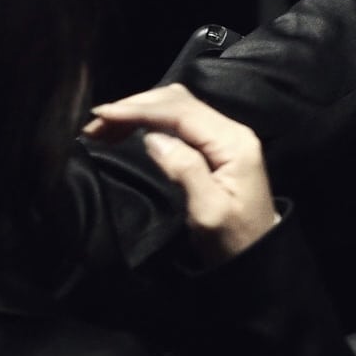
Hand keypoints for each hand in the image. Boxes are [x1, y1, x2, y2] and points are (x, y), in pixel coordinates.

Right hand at [85, 84, 280, 263]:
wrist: (259, 253)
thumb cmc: (233, 238)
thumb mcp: (208, 212)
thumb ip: (185, 170)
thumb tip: (153, 138)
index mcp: (232, 142)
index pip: (181, 112)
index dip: (139, 109)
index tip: (102, 115)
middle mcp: (231, 130)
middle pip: (179, 102)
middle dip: (135, 106)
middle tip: (96, 124)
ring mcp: (224, 135)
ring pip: (178, 107)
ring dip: (140, 110)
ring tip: (105, 127)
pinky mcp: (216, 145)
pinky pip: (180, 121)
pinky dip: (151, 119)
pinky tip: (129, 129)